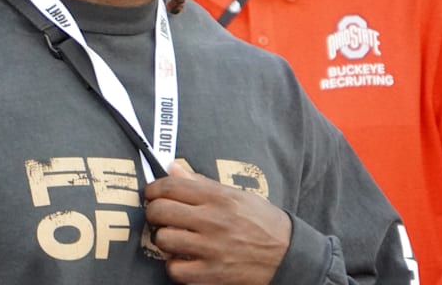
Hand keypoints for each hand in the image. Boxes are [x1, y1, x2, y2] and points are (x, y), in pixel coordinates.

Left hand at [144, 162, 290, 283]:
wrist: (290, 256)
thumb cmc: (263, 222)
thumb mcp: (237, 195)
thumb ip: (202, 182)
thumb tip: (172, 166)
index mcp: (219, 197)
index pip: (171, 186)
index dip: (153, 189)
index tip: (152, 193)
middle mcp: (214, 220)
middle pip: (161, 211)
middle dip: (153, 212)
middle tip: (158, 216)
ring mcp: (213, 248)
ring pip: (164, 239)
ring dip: (163, 239)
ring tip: (171, 237)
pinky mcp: (214, 274)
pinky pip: (175, 269)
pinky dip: (173, 266)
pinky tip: (182, 259)